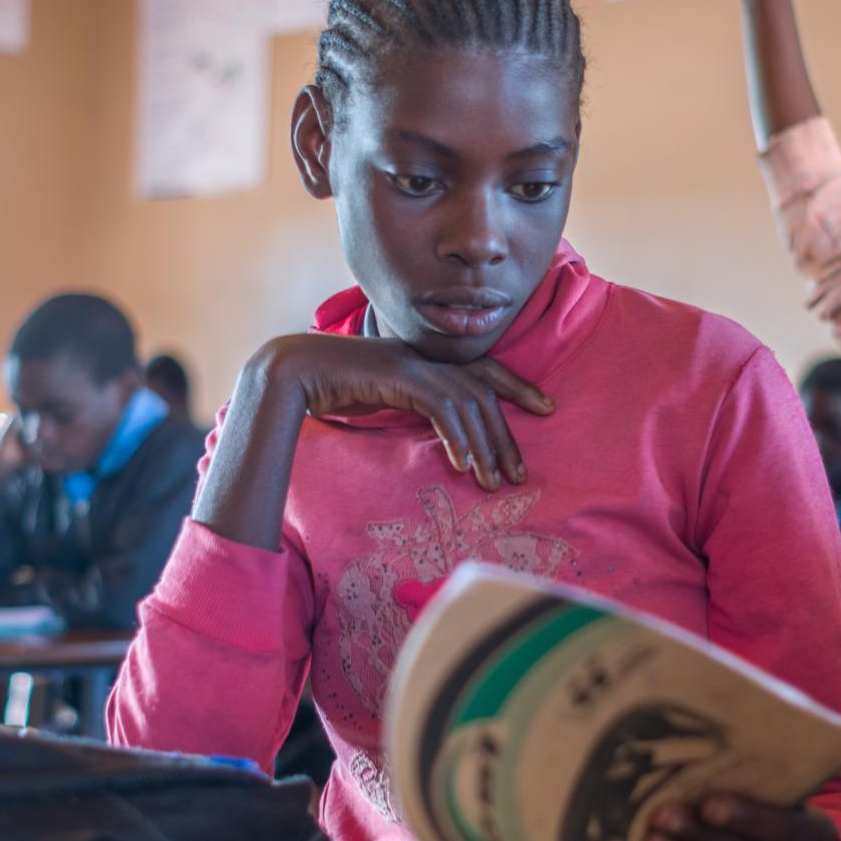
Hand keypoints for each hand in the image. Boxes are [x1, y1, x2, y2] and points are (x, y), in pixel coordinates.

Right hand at [261, 334, 552, 491]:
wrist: (295, 373)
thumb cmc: (335, 389)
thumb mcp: (386, 400)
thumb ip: (416, 408)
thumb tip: (443, 437)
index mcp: (428, 360)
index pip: (485, 370)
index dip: (518, 387)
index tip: (546, 408)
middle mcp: (427, 357)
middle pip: (484, 393)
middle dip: (506, 435)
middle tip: (520, 473)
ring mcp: (414, 363)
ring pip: (468, 403)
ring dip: (484, 447)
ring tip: (493, 483)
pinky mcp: (400, 375)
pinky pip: (440, 408)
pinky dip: (456, 438)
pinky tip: (463, 466)